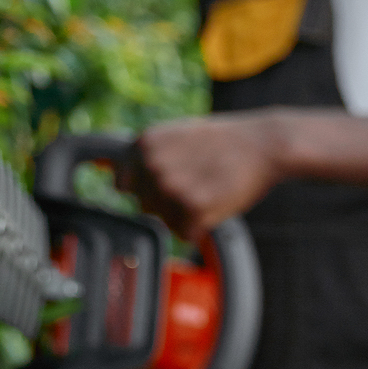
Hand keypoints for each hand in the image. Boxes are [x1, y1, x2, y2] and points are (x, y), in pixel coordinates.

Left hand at [127, 114, 285, 237]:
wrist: (264, 145)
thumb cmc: (220, 141)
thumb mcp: (174, 134)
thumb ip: (142, 153)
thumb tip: (104, 169)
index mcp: (143, 144)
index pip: (122, 184)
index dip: (146, 186)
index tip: (167, 180)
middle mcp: (152, 165)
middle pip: (145, 206)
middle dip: (166, 201)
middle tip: (196, 180)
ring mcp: (172, 188)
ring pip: (165, 221)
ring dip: (184, 214)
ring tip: (207, 188)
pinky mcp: (194, 209)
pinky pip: (185, 234)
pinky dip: (200, 227)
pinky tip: (216, 203)